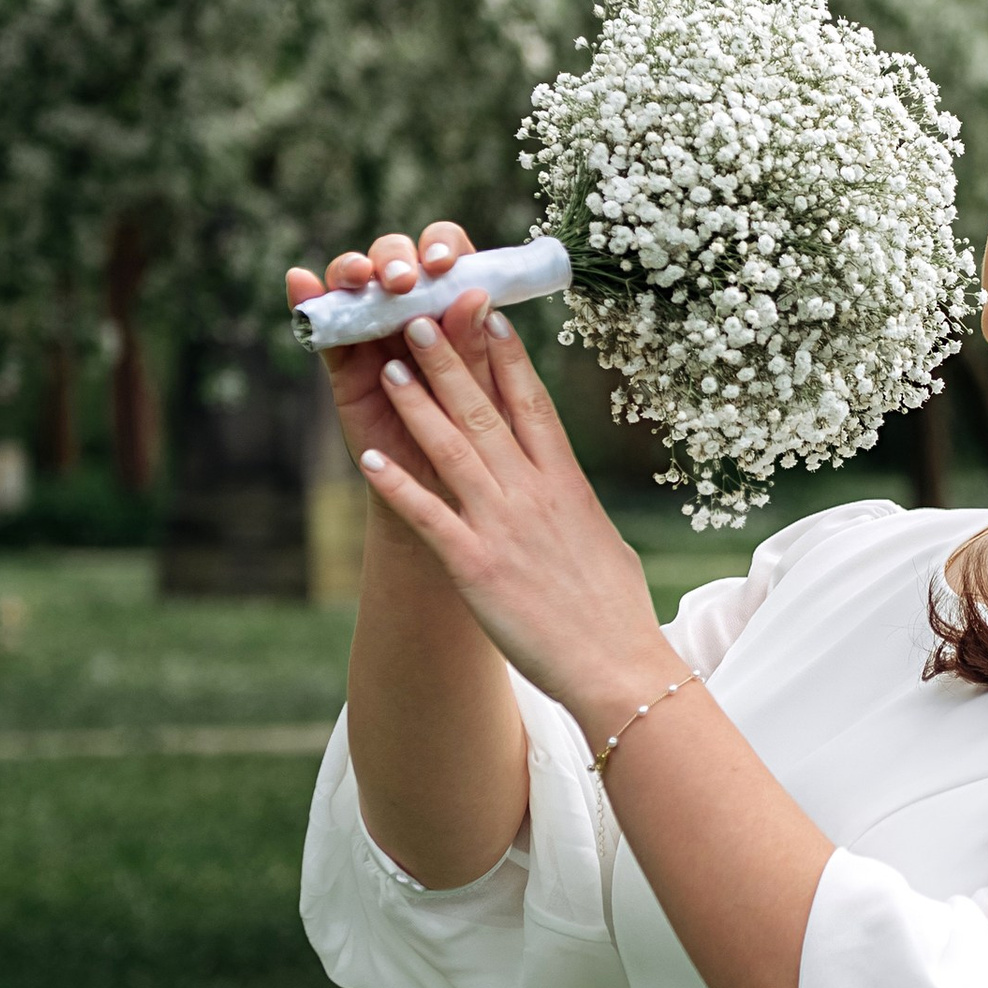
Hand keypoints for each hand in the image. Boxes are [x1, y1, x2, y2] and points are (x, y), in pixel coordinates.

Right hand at [285, 222, 476, 472]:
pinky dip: (307, 299)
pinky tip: (300, 281)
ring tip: (361, 278)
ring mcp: (373, 330)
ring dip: (353, 269)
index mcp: (456, 302)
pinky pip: (323, 326)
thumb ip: (473, 348)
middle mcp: (412, 306)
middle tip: (403, 280)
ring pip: (356, 282)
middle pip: (396, 257)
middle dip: (395, 258)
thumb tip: (476, 298)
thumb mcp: (483, 393)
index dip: (442, 245)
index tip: (445, 262)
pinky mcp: (344, 360)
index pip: (447, 253)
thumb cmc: (479, 436)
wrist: (444, 487)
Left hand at [356, 297, 674, 742]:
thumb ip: (575, 506)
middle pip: (484, 413)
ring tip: (389, 367)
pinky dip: (397, 486)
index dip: (509, 360)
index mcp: (567, 485)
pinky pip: (428, 517)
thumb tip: (566, 487)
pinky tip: (370, 459)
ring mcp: (502, 527)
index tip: (490, 320)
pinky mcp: (475, 566)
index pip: (534, 407)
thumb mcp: (602, 541)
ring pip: (451, 450)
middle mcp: (533, 495)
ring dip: (417, 406)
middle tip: (420, 320)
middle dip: (449, 362)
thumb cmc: (616, 612)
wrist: (617, 667)